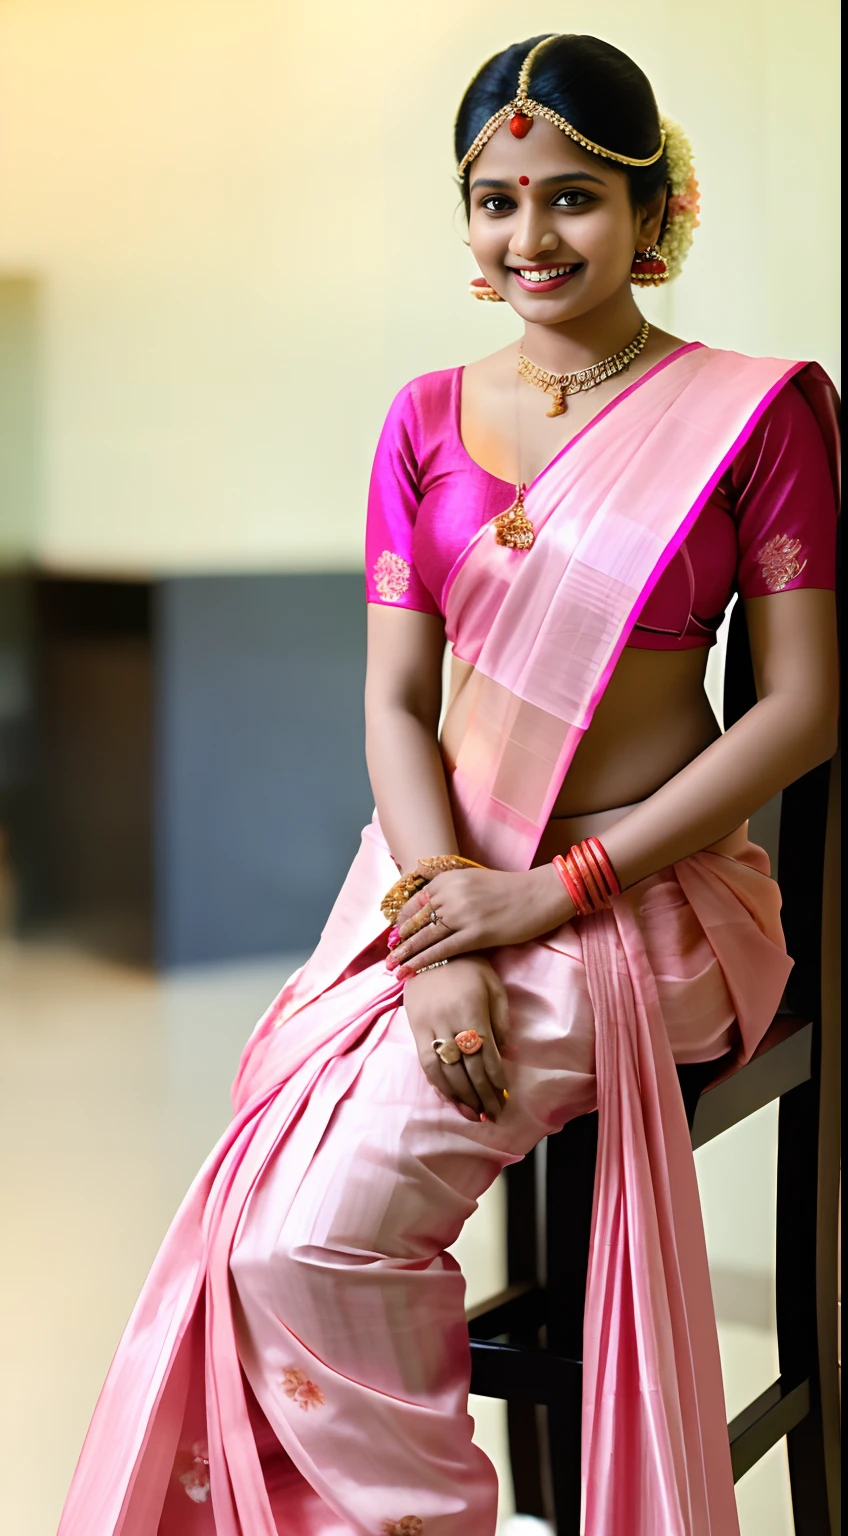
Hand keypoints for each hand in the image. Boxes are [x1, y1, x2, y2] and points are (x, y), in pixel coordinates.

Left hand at [386, 862, 573, 976]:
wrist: (540, 894)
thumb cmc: (509, 889)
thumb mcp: (472, 877)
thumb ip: (447, 885)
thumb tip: (424, 894)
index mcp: (448, 879)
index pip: (414, 903)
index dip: (402, 923)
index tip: (394, 937)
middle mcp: (451, 894)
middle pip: (416, 921)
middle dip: (400, 942)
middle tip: (387, 958)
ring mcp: (462, 914)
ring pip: (425, 938)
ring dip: (405, 955)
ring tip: (392, 969)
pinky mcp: (476, 933)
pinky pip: (443, 950)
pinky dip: (424, 962)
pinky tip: (411, 972)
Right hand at [402, 955, 508, 1120]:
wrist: (431, 949)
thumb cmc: (470, 967)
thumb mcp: (494, 987)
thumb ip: (500, 1020)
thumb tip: (506, 1053)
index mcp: (472, 1010)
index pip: (485, 1054)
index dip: (495, 1079)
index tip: (504, 1097)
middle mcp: (448, 1021)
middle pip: (466, 1067)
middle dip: (481, 1094)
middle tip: (493, 1114)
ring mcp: (428, 1026)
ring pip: (444, 1071)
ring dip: (460, 1096)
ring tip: (474, 1114)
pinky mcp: (414, 1029)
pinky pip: (425, 1063)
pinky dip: (439, 1085)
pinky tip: (451, 1098)